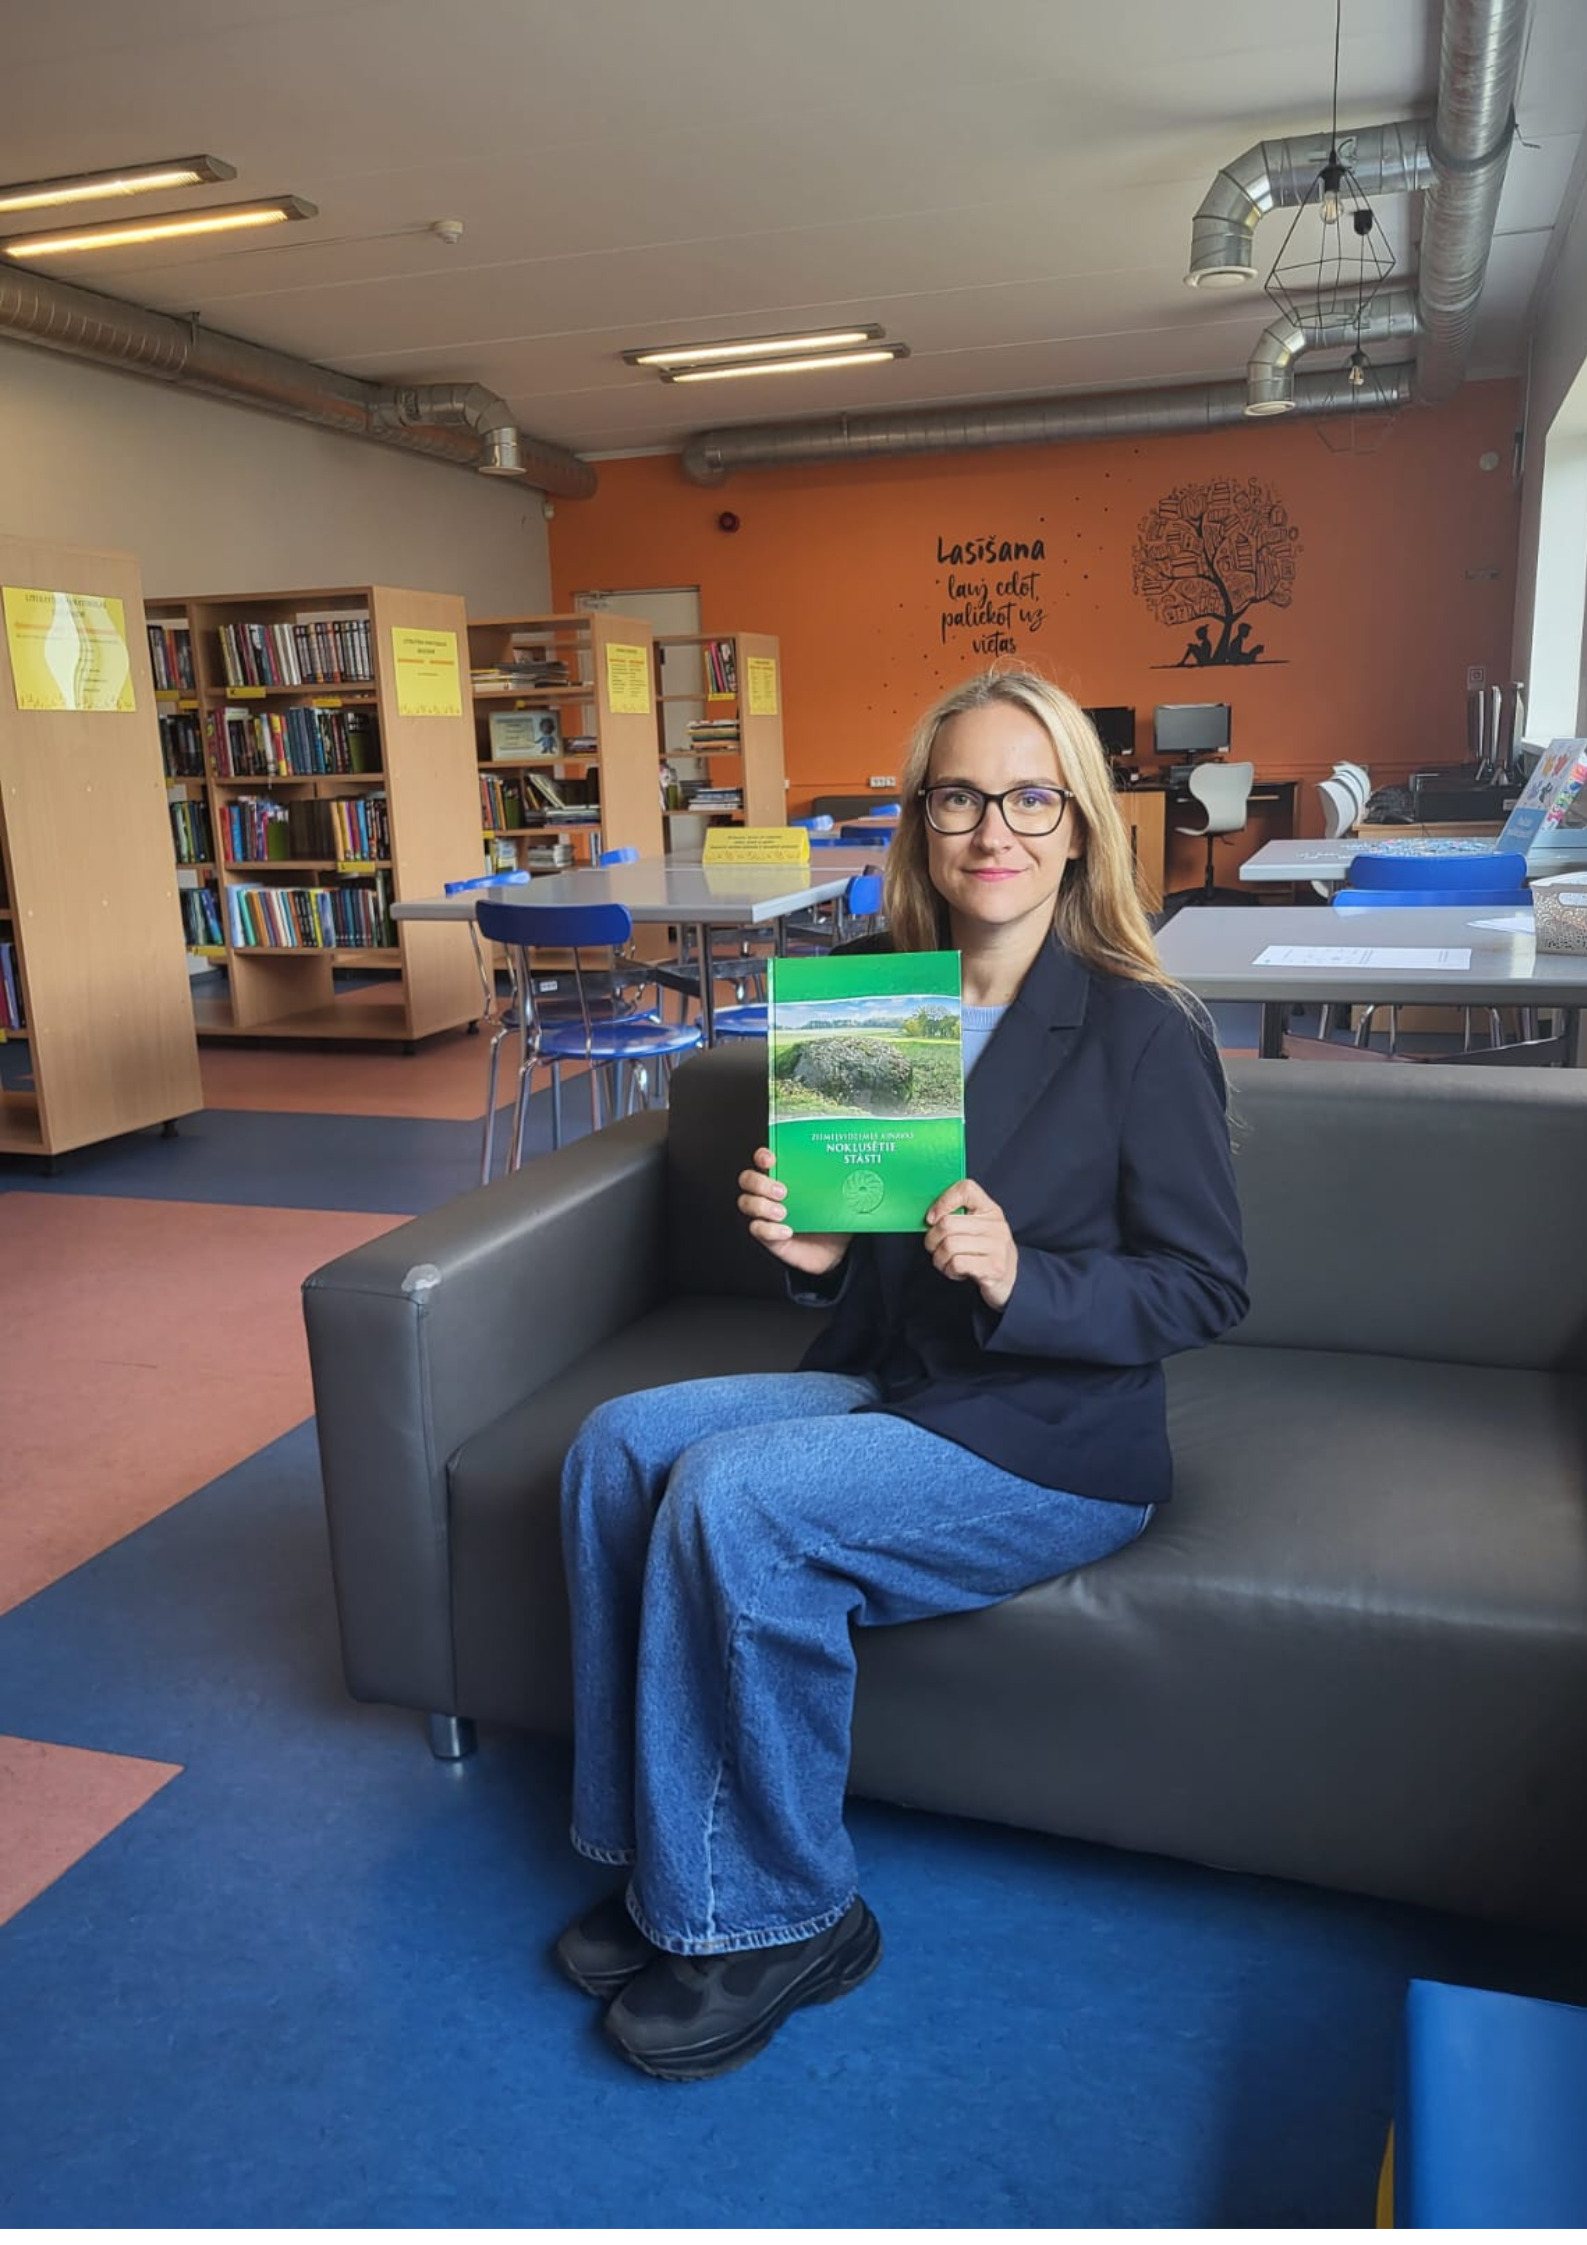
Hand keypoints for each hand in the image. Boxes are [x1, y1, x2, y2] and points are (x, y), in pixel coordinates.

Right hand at [738, 1148, 851, 1276]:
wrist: (838, 1250)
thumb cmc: (834, 1217)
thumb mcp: (839, 1195)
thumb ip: (839, 1178)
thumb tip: (856, 1163)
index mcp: (787, 1176)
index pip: (764, 1159)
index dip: (763, 1156)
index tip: (771, 1159)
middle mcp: (772, 1193)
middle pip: (748, 1179)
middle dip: (760, 1182)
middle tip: (782, 1191)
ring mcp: (767, 1214)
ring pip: (747, 1203)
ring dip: (761, 1205)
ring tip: (783, 1212)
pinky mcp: (768, 1236)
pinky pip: (757, 1229)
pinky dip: (770, 1229)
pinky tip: (787, 1230)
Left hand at [923, 1178, 1018, 1312]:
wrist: (1008, 1281)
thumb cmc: (984, 1252)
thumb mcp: (976, 1228)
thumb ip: (957, 1217)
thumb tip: (930, 1218)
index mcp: (990, 1210)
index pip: (966, 1188)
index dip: (943, 1201)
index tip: (932, 1219)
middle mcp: (996, 1225)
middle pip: (947, 1223)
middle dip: (932, 1240)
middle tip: (934, 1249)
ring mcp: (997, 1246)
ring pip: (949, 1245)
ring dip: (939, 1259)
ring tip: (946, 1263)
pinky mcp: (994, 1267)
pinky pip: (957, 1263)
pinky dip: (949, 1270)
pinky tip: (957, 1272)